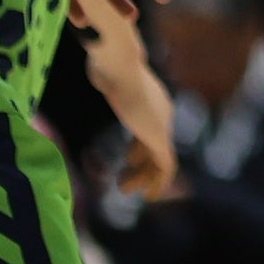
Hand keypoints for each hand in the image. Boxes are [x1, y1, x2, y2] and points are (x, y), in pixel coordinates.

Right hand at [85, 18, 178, 204]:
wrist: (119, 69)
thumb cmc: (109, 68)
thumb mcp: (110, 75)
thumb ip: (107, 77)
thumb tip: (97, 70)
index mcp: (153, 101)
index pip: (152, 130)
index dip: (140, 149)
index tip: (129, 162)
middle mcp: (162, 113)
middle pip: (156, 145)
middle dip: (142, 165)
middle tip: (122, 183)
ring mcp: (163, 125)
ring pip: (160, 159)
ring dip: (143, 177)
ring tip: (124, 190)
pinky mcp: (159, 138)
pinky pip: (165, 166)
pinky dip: (158, 182)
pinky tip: (148, 196)